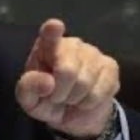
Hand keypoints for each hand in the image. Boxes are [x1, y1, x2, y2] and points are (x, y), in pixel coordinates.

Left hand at [16, 18, 119, 137]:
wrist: (73, 113)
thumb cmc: (47, 99)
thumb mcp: (29, 99)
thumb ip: (29, 89)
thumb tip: (48, 82)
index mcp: (46, 47)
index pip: (49, 35)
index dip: (52, 31)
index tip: (54, 26)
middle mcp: (71, 44)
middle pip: (67, 71)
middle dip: (60, 93)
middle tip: (57, 97)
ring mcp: (93, 53)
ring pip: (85, 83)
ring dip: (75, 99)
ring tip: (71, 98)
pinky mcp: (110, 66)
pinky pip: (100, 91)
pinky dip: (90, 103)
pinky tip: (86, 99)